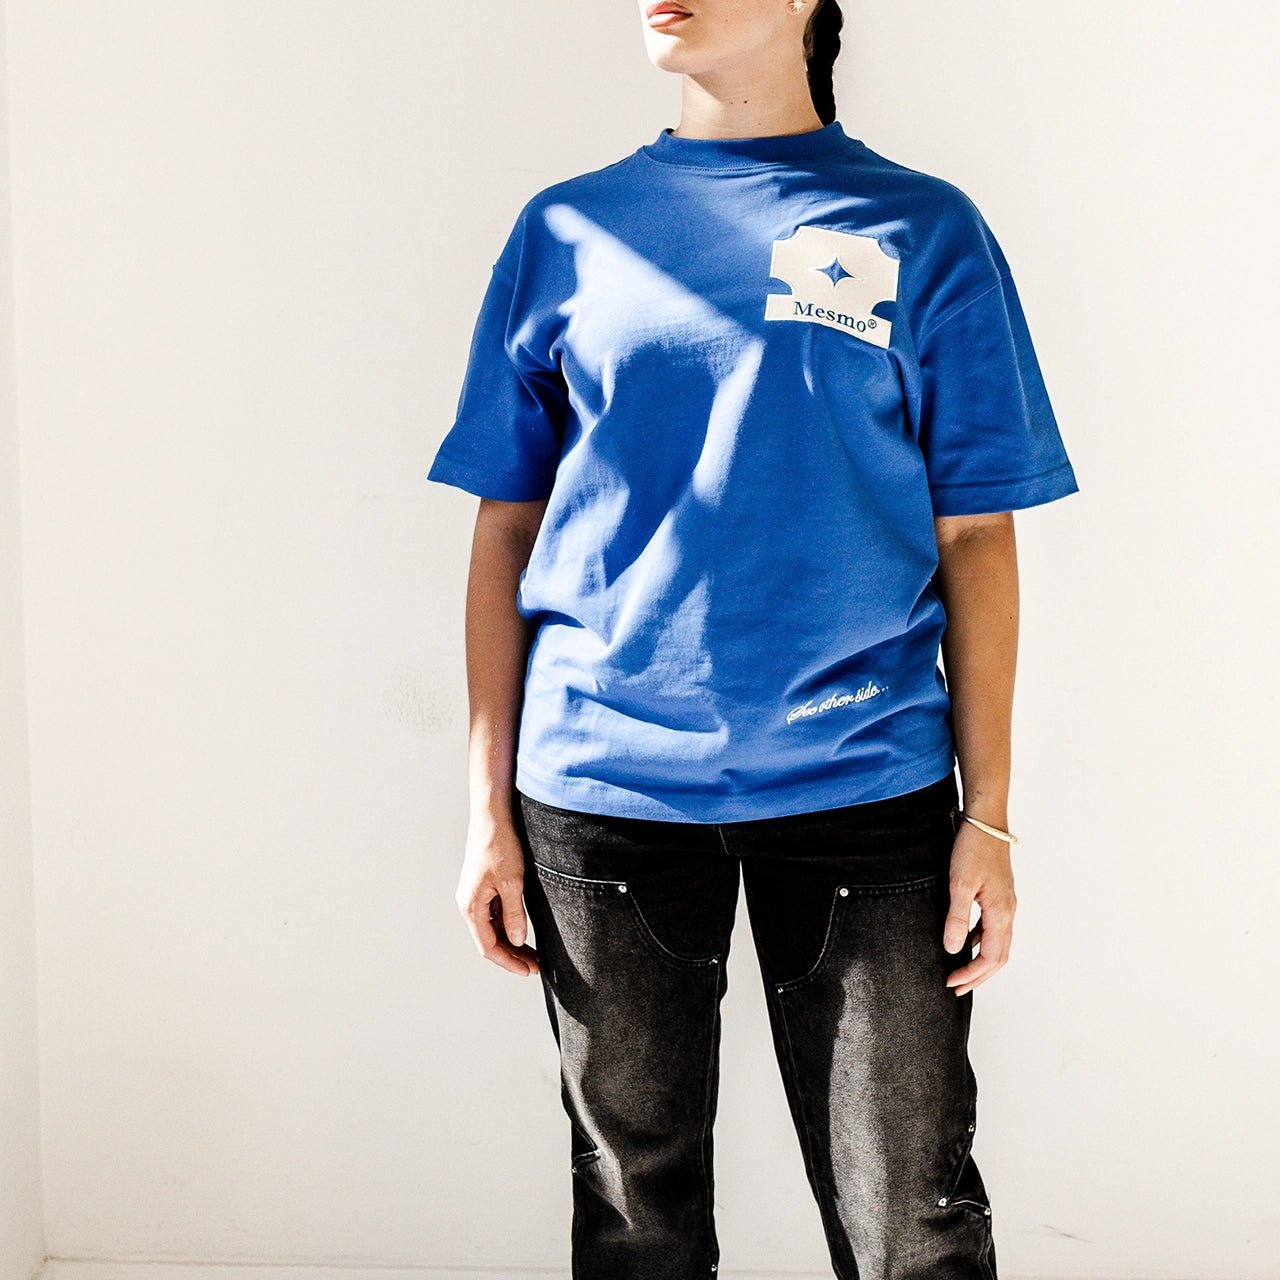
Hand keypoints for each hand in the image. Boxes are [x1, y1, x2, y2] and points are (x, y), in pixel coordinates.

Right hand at [455, 816, 540, 976]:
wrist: (492, 815)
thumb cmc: (499, 845)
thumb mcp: (512, 882)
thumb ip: (513, 913)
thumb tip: (516, 939)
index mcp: (472, 906)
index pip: (488, 947)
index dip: (509, 962)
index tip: (529, 971)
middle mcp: (469, 903)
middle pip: (490, 940)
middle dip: (512, 955)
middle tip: (536, 965)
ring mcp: (475, 895)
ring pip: (493, 928)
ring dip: (511, 941)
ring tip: (534, 953)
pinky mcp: (483, 886)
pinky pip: (495, 914)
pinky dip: (509, 925)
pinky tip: (524, 929)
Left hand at [942, 819, 1015, 995]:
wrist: (986, 822)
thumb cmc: (973, 848)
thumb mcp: (960, 884)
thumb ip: (957, 918)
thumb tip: (953, 949)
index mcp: (1001, 913)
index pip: (990, 958)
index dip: (972, 975)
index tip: (952, 984)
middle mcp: (1008, 912)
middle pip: (998, 957)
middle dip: (978, 976)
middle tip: (957, 989)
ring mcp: (1005, 903)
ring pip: (997, 943)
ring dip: (980, 961)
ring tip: (961, 972)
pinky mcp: (998, 895)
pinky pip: (992, 927)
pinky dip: (980, 941)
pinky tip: (965, 941)